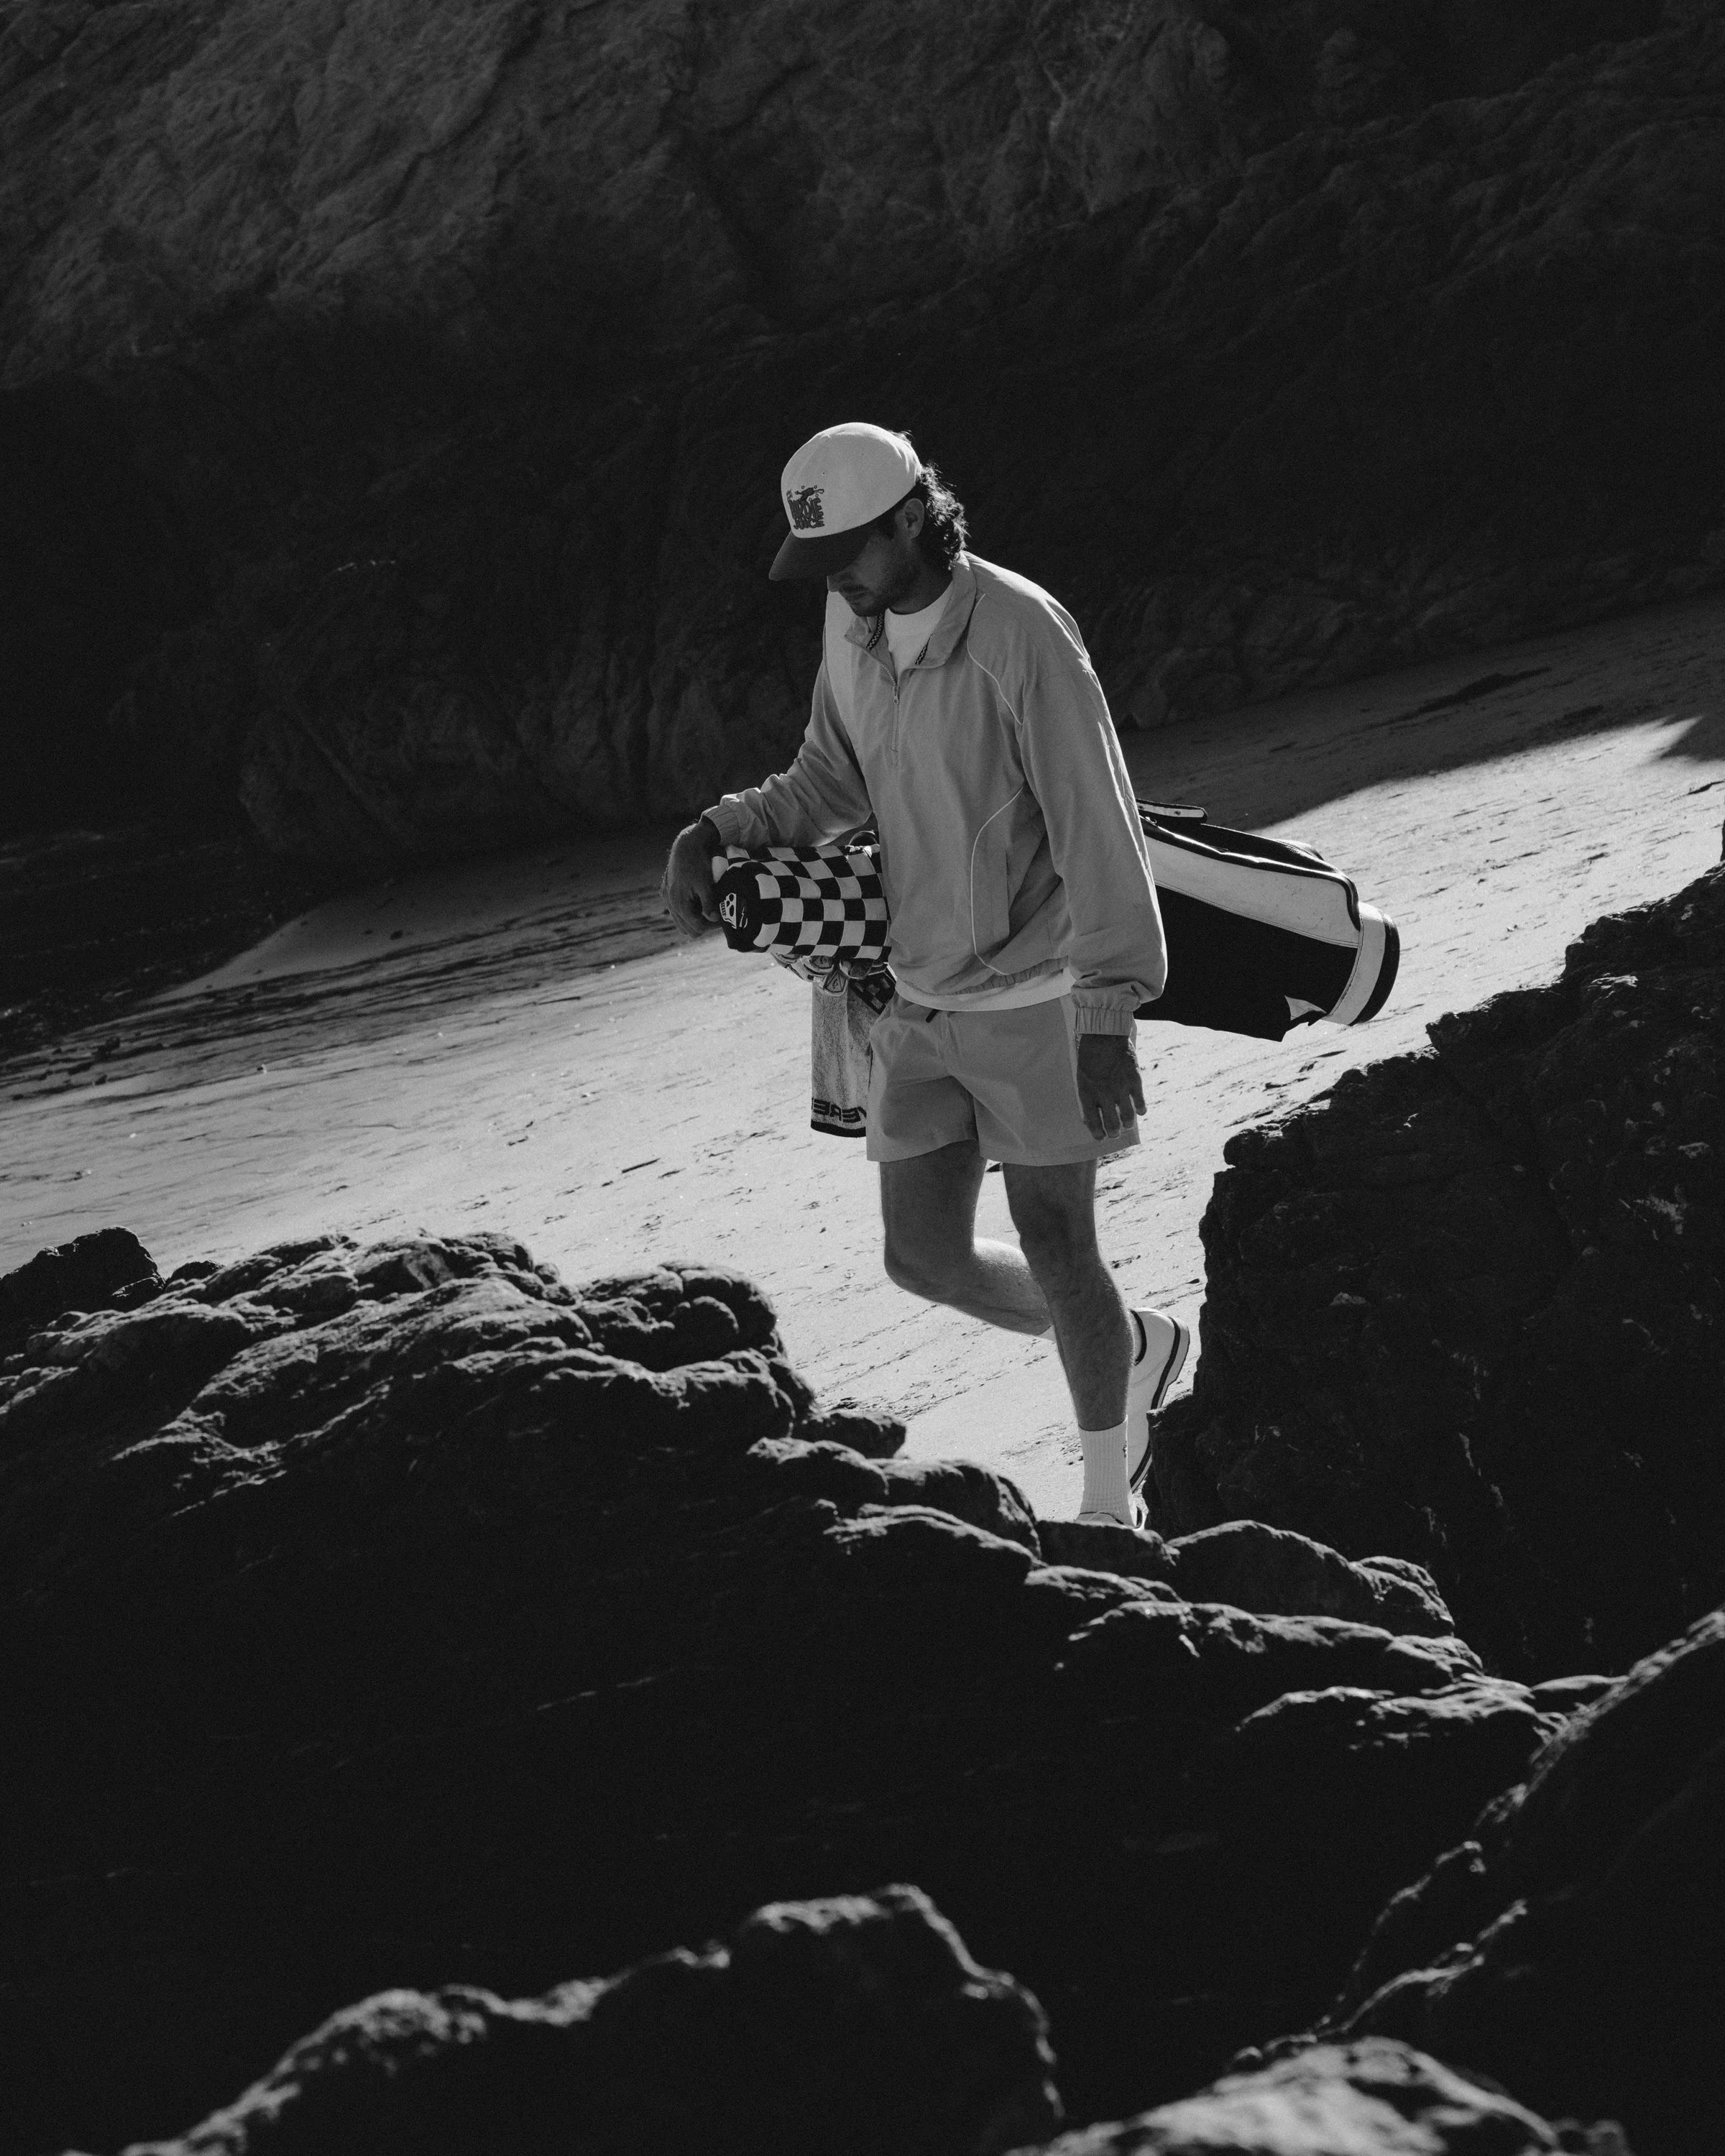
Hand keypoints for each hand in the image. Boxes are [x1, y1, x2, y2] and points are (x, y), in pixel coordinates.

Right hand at [661, 820, 721, 936]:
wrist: (686, 846)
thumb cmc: (697, 864)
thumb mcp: (705, 884)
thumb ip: (708, 903)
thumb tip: (714, 919)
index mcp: (680, 904)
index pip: (697, 927)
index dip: (712, 927)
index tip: (723, 921)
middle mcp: (671, 904)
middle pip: (688, 929)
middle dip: (703, 926)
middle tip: (716, 918)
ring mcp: (667, 899)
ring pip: (681, 922)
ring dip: (694, 920)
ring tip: (708, 912)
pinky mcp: (666, 892)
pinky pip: (676, 911)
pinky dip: (688, 912)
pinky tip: (698, 904)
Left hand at [1076, 1031, 1144, 1139]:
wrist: (1104, 1035)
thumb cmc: (1089, 1055)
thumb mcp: (1081, 1076)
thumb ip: (1087, 1095)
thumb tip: (1088, 1116)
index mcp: (1088, 1093)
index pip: (1093, 1121)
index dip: (1097, 1133)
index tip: (1101, 1138)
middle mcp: (1104, 1094)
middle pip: (1111, 1123)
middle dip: (1114, 1132)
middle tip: (1115, 1134)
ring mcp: (1120, 1088)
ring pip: (1127, 1116)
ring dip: (1128, 1124)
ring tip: (1127, 1125)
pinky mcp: (1134, 1080)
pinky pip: (1140, 1102)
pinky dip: (1141, 1109)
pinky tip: (1140, 1111)